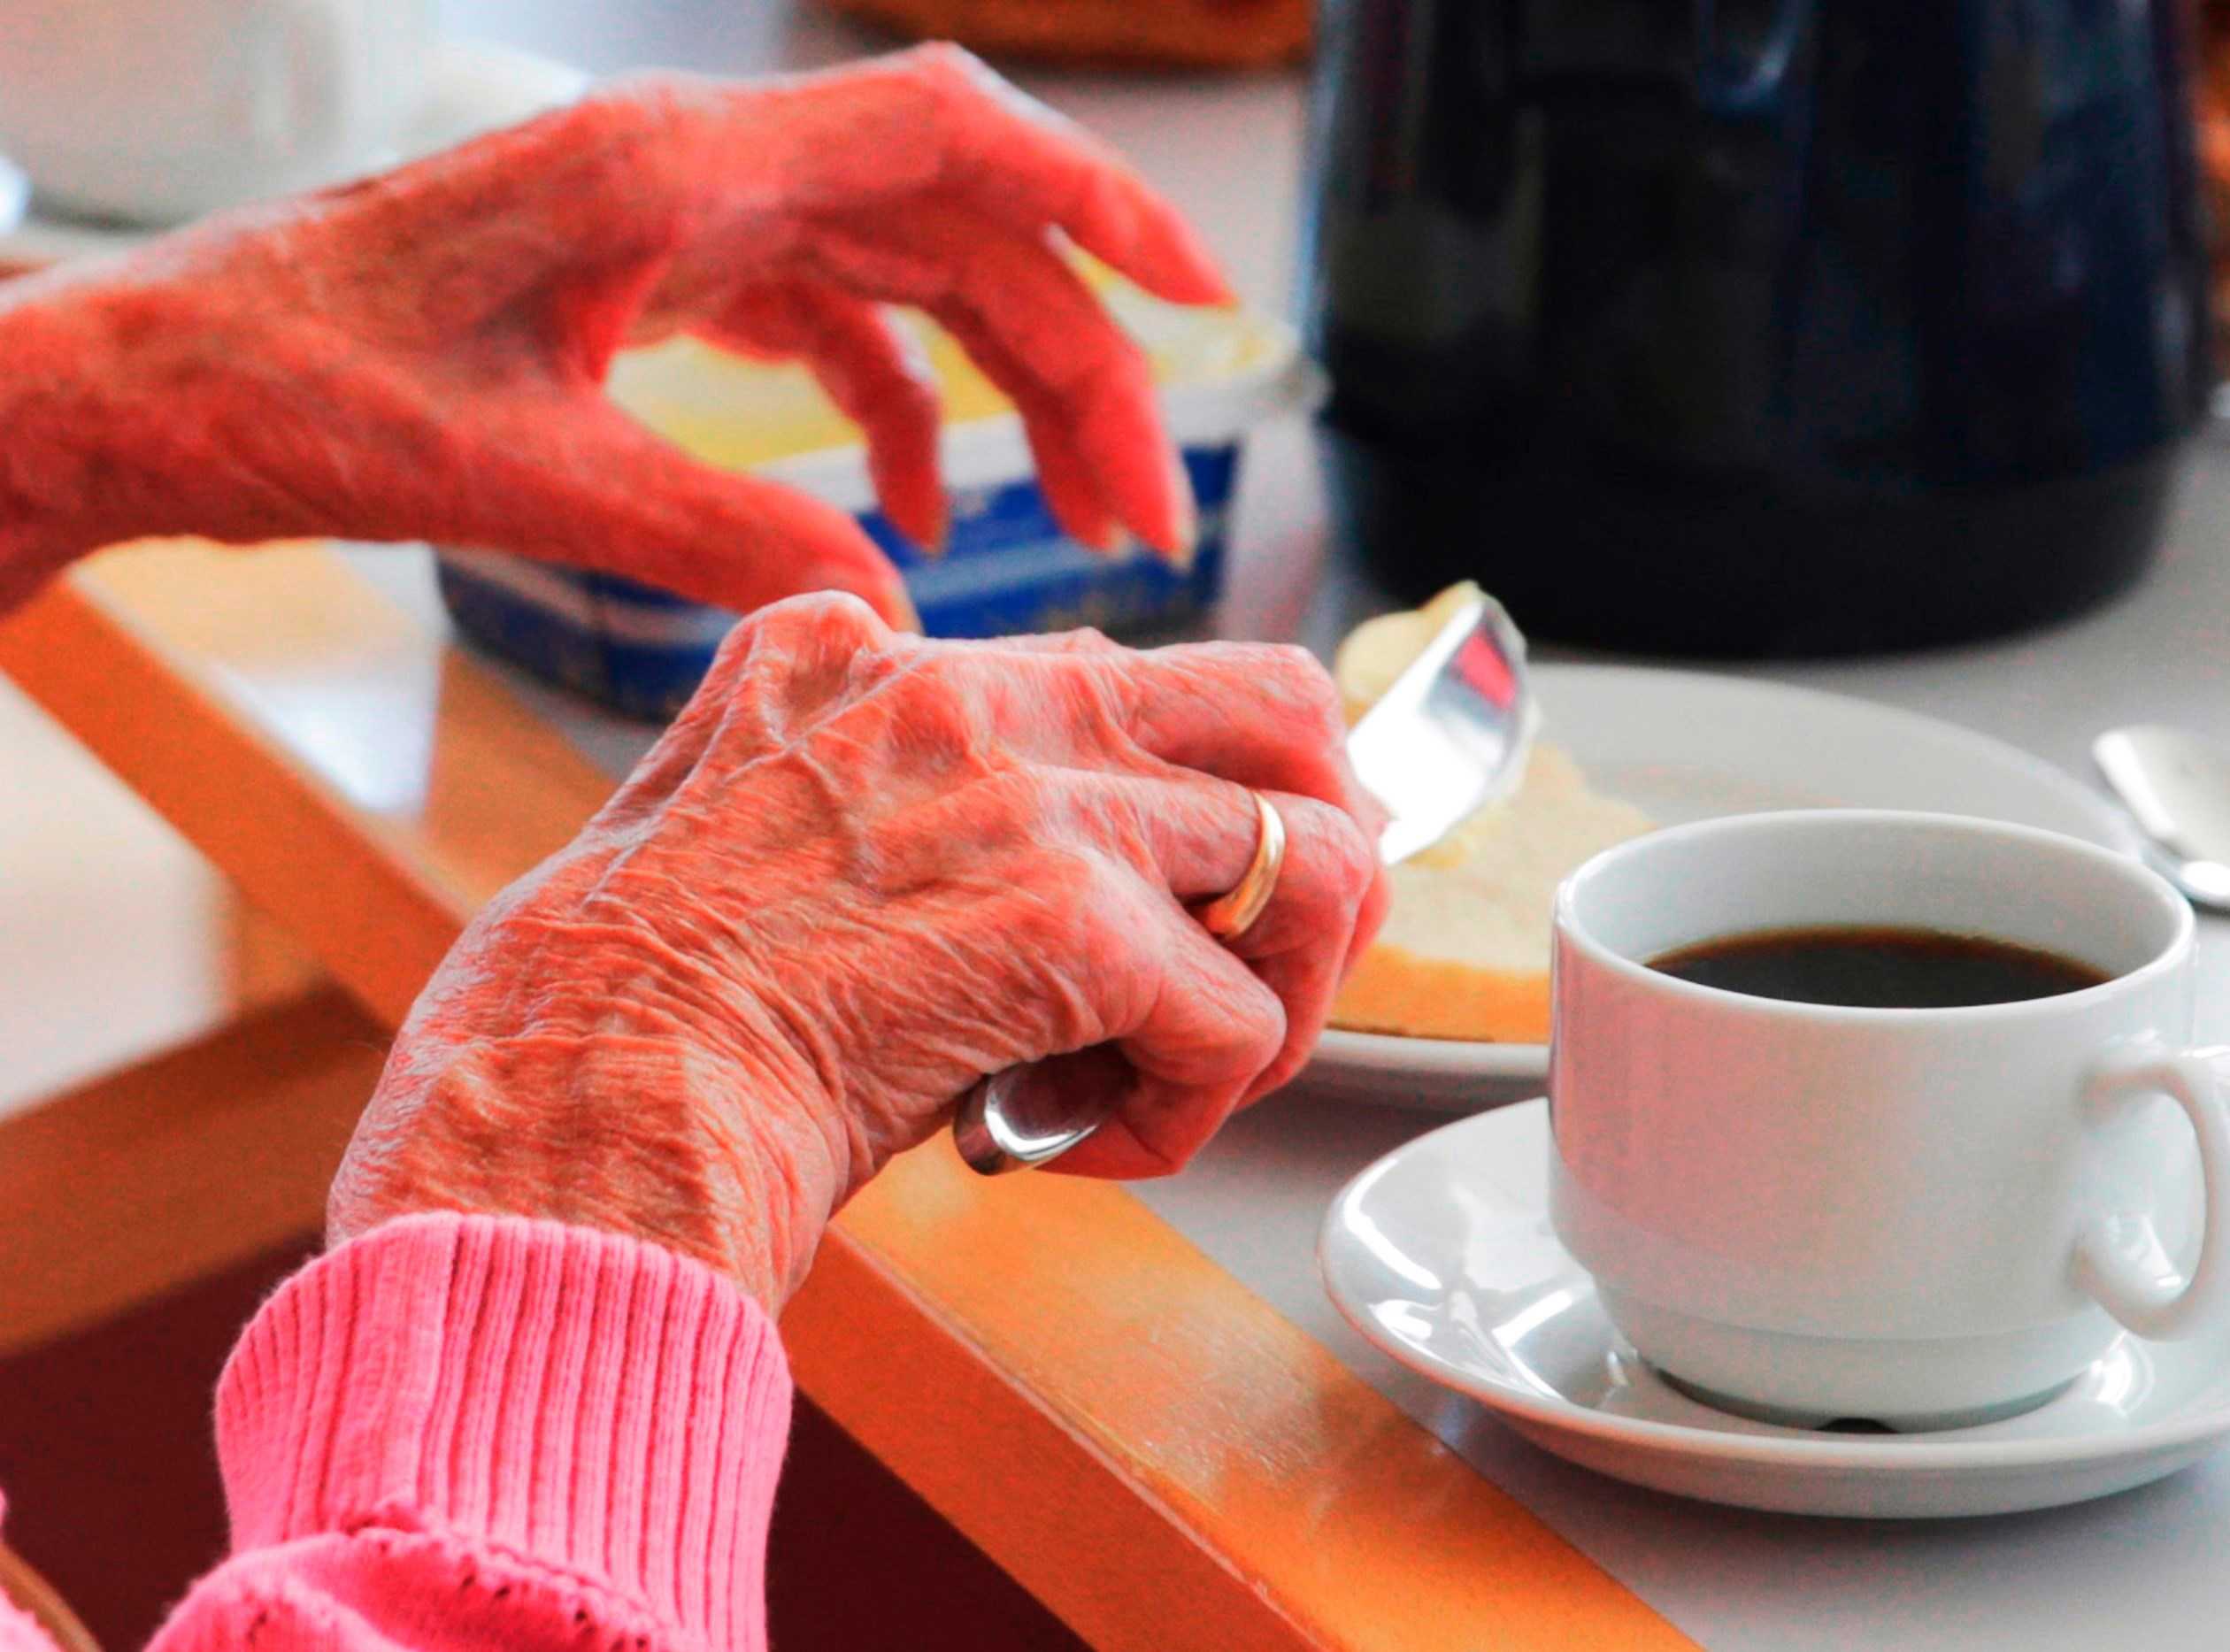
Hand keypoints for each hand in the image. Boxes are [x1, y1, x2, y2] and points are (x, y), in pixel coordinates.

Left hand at [0, 47, 1226, 620]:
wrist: (157, 390)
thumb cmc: (290, 397)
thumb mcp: (513, 478)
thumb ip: (710, 529)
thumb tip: (886, 598)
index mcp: (677, 174)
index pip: (947, 134)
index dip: (1096, 200)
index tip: (1201, 295)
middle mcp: (696, 177)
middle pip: (958, 236)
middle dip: (1075, 367)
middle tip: (1139, 512)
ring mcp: (676, 227)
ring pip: (905, 284)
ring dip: (1001, 398)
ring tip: (1071, 523)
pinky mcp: (649, 283)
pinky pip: (822, 327)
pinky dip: (890, 414)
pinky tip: (908, 515)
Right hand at [328, 597, 1389, 1309]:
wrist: (560, 1119)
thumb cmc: (600, 1027)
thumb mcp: (701, 832)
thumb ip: (847, 801)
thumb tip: (983, 868)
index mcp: (864, 654)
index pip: (1118, 677)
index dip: (1165, 812)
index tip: (1144, 911)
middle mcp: (965, 690)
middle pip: (1274, 705)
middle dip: (1309, 844)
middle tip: (1263, 963)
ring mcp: (1032, 795)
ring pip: (1307, 862)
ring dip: (1277, 996)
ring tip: (1174, 1079)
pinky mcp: (1074, 922)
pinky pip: (1241, 1022)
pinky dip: (1193, 1111)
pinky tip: (1081, 1147)